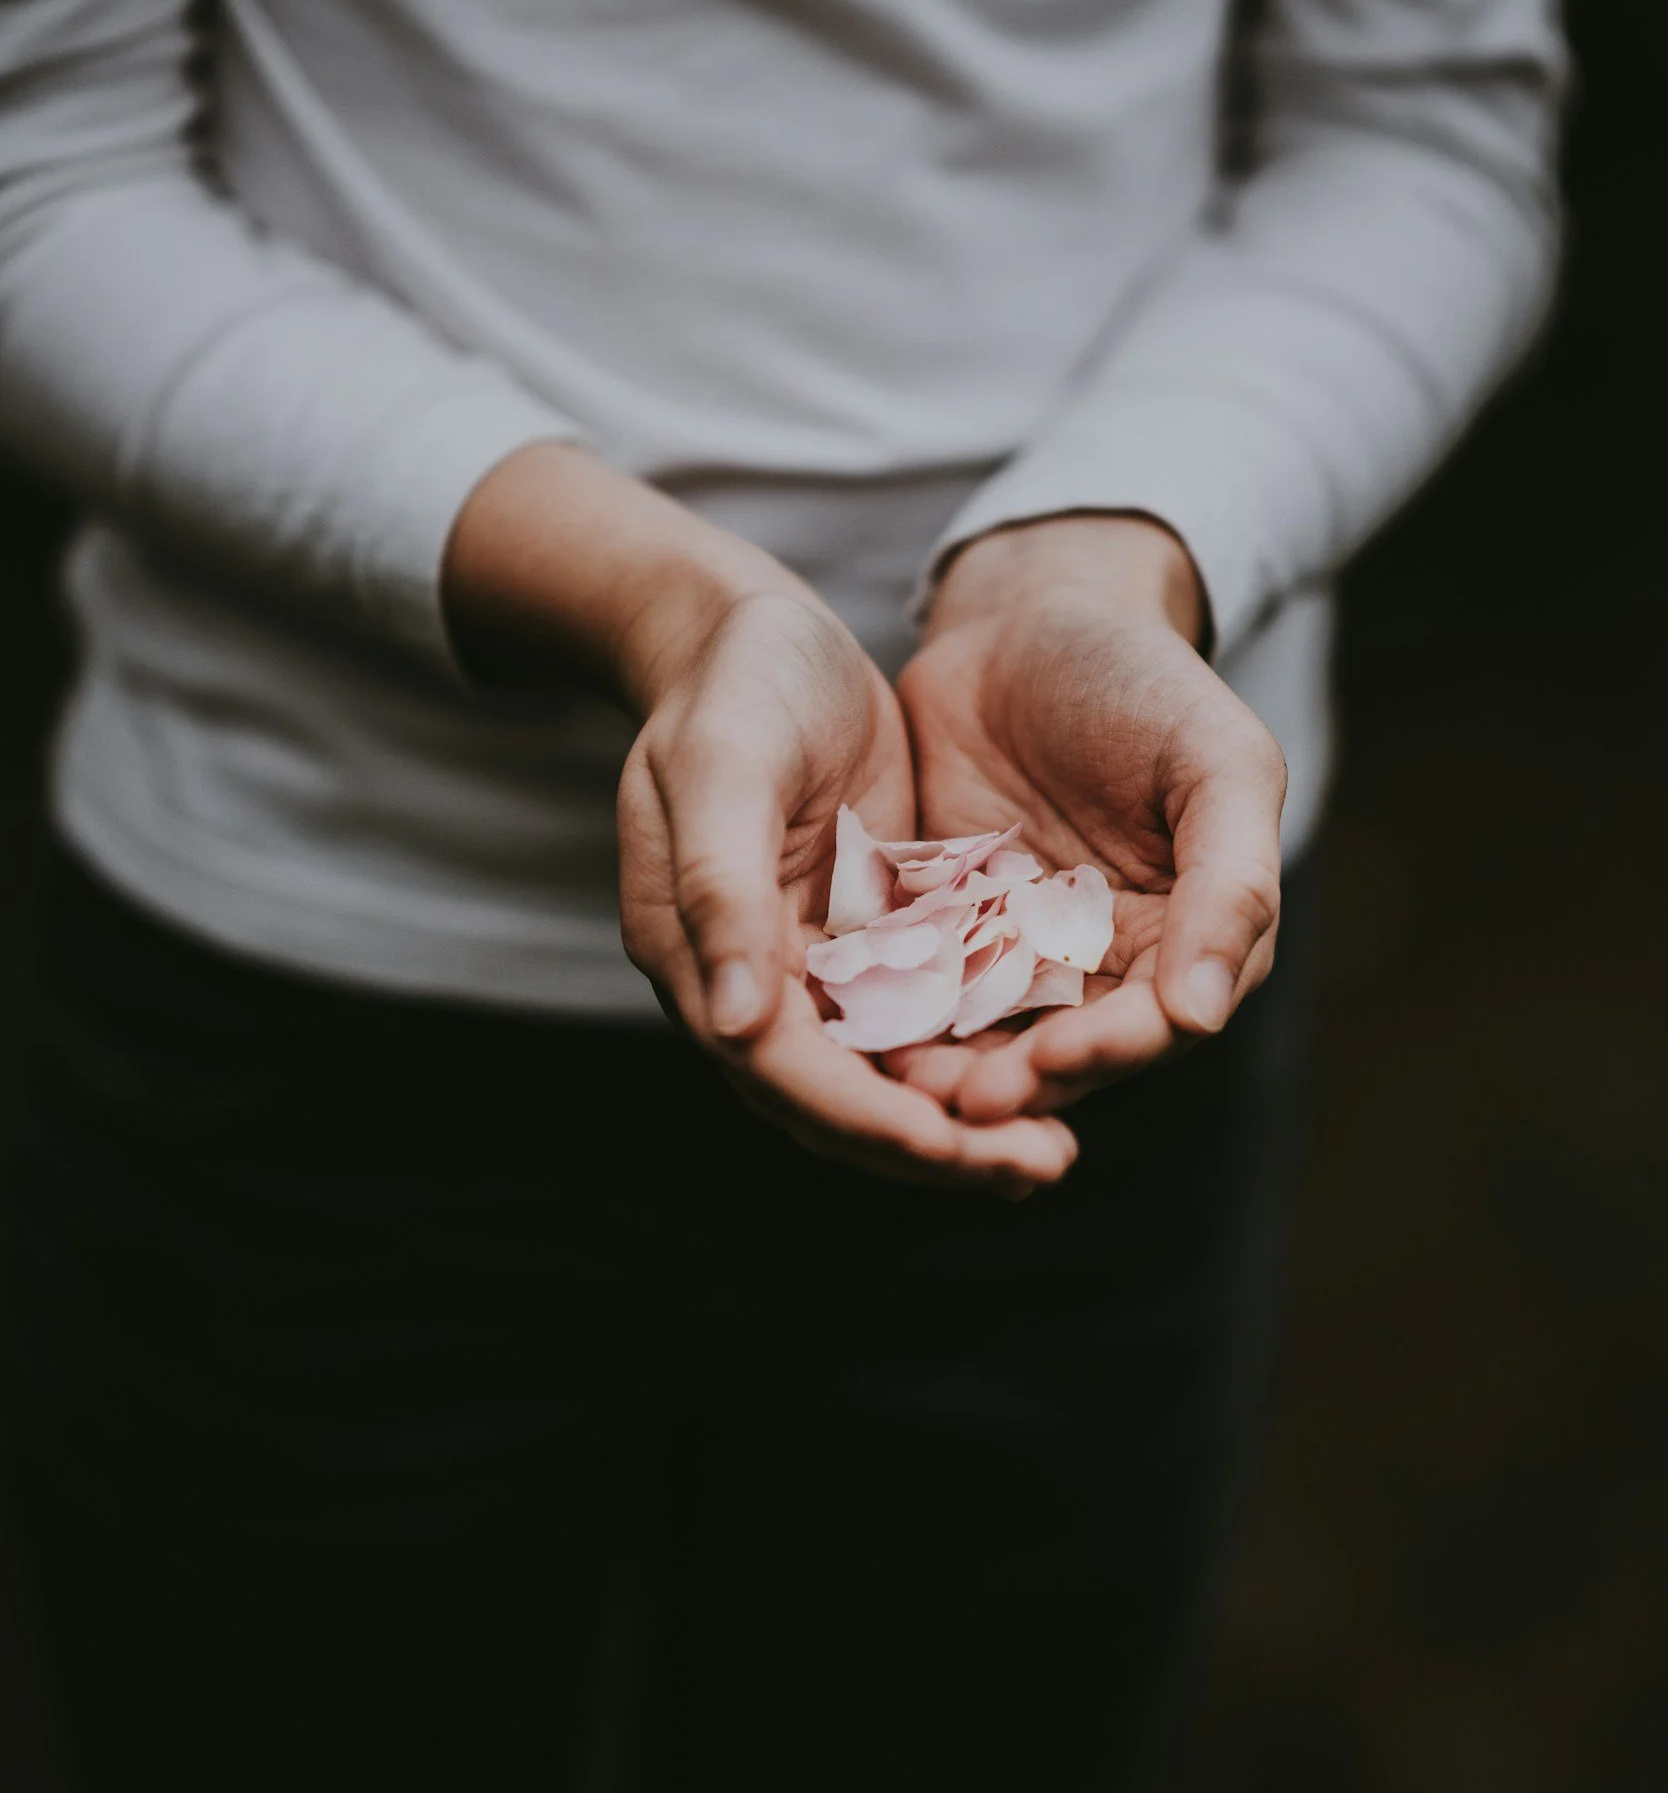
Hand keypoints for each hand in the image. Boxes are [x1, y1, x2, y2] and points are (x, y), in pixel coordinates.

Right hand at [444, 443, 1076, 1191]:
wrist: (751, 628)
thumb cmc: (731, 684)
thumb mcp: (721, 766)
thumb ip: (720, 891)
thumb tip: (740, 1028)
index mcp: (700, 955)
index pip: (784, 1071)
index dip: (866, 1117)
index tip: (950, 1145)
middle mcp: (757, 980)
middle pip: (846, 1096)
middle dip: (937, 1144)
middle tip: (1040, 1164)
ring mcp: (816, 962)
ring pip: (894, 1069)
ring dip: (969, 1114)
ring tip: (1055, 1147)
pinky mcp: (870, 933)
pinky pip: (929, 1013)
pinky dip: (982, 1047)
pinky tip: (1060, 1062)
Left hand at [893, 514, 1286, 1121]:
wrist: (1027, 617)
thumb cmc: (1143, 679)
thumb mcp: (1216, 763)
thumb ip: (1231, 884)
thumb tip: (1204, 1015)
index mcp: (1190, 939)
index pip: (1157, 1025)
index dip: (1109, 1052)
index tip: (1054, 1061)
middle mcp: (1104, 965)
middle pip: (1066, 1053)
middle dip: (1017, 1083)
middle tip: (960, 1102)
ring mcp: (1016, 951)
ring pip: (986, 1036)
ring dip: (948, 1070)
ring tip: (901, 1085)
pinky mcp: (938, 928)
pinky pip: (916, 984)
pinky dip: (891, 1013)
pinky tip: (851, 1028)